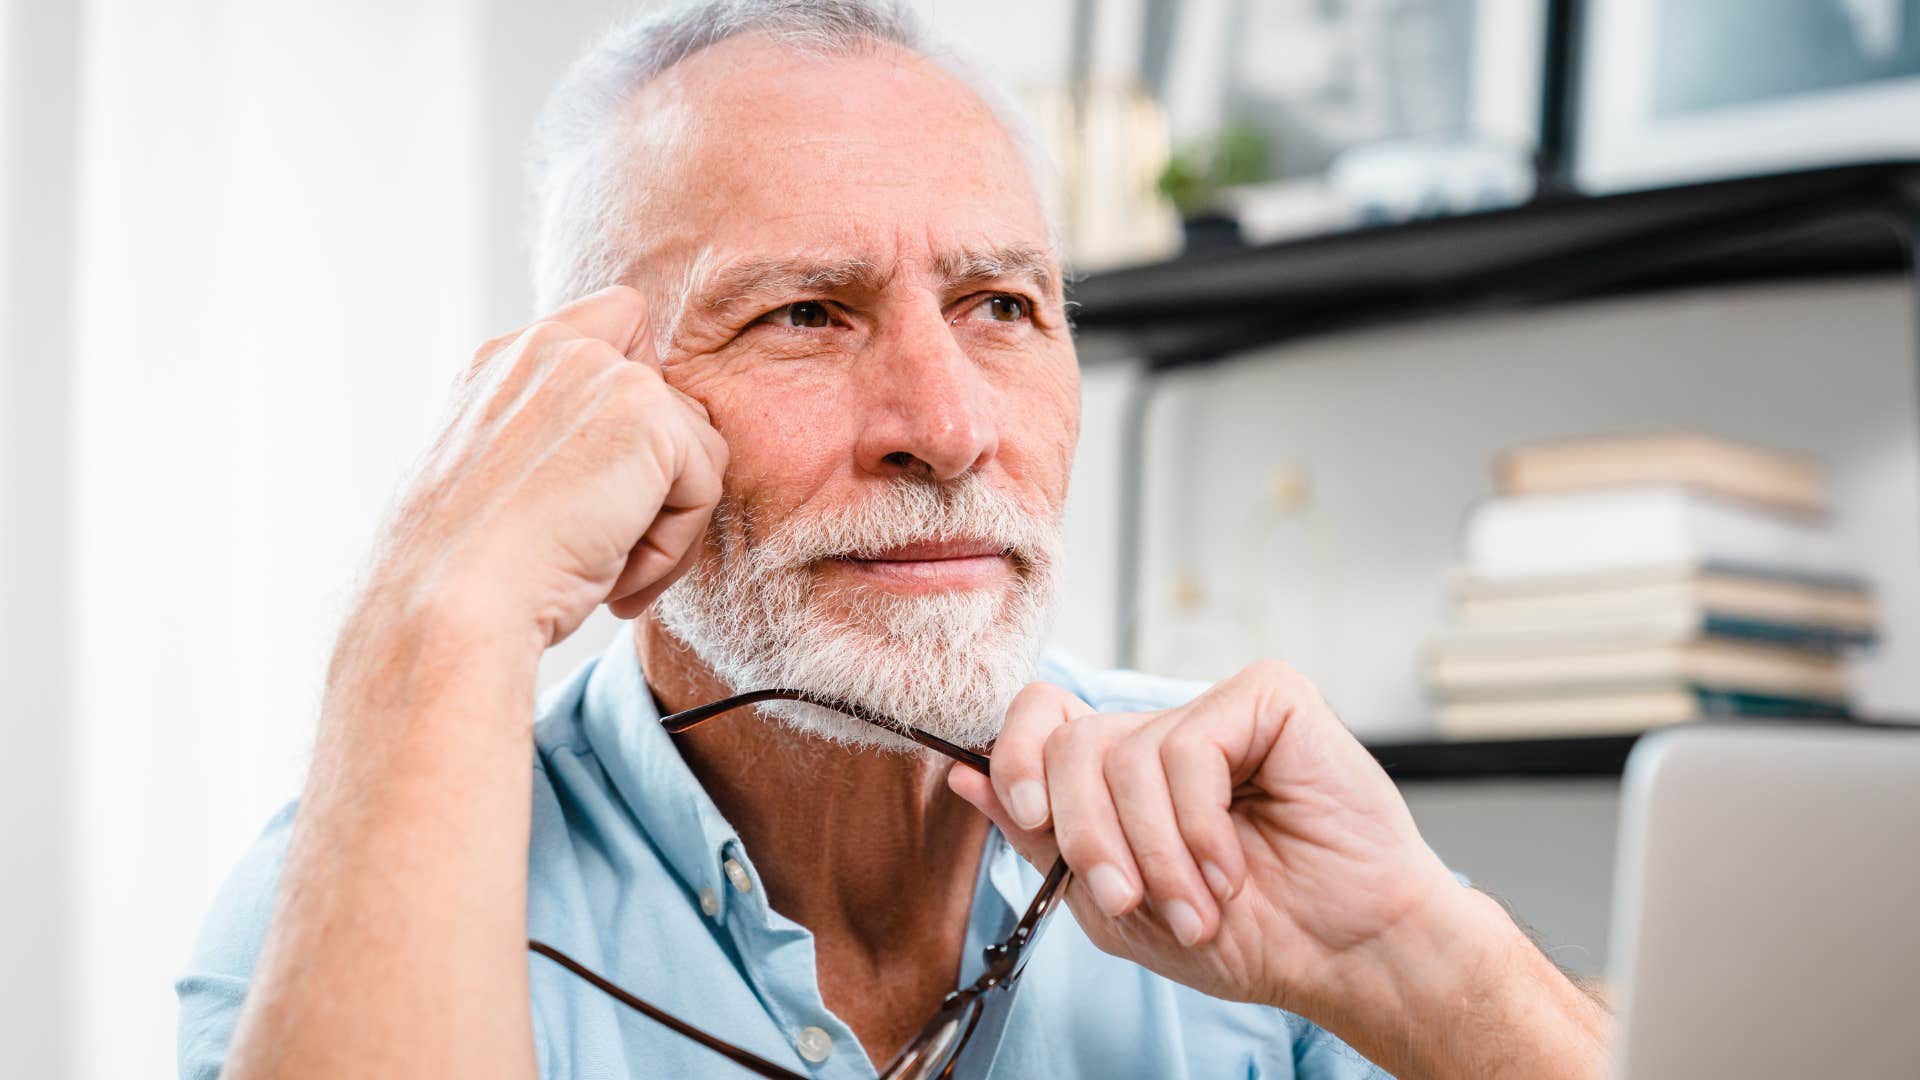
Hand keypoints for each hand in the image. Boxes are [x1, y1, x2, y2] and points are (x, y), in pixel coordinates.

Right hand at [375, 285, 727, 650]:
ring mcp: (600, 371)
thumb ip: (563, 440)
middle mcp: (551, 349)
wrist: (451, 604)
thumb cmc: (470, 574)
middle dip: (659, 486)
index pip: (617, 320)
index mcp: (504, 363)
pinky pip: (705, 486)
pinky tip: (616, 580)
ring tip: (608, 573)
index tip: (607, 477)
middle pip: (673, 402)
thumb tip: (642, 464)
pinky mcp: (646, 413)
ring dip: (666, 527)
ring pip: (697, 450)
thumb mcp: (505, 485)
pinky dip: (673, 549)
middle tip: (610, 550)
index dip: (642, 393)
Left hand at [947, 661, 1465, 1019]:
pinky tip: (1234, 865)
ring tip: (1200, 903)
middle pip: (1069, 741)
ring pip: (1126, 755)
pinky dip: (1200, 826)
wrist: (1345, 953)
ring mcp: (1215, 709)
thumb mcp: (1115, 905)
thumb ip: (1042, 840)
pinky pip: (1189, 748)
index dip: (1016, 755)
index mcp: (1122, 772)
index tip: (1028, 814)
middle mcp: (1163, 730)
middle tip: (1126, 898)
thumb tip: (963, 776)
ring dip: (1155, 853)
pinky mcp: (1268, 698)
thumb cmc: (1249, 933)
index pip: (1039, 718)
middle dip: (1087, 836)